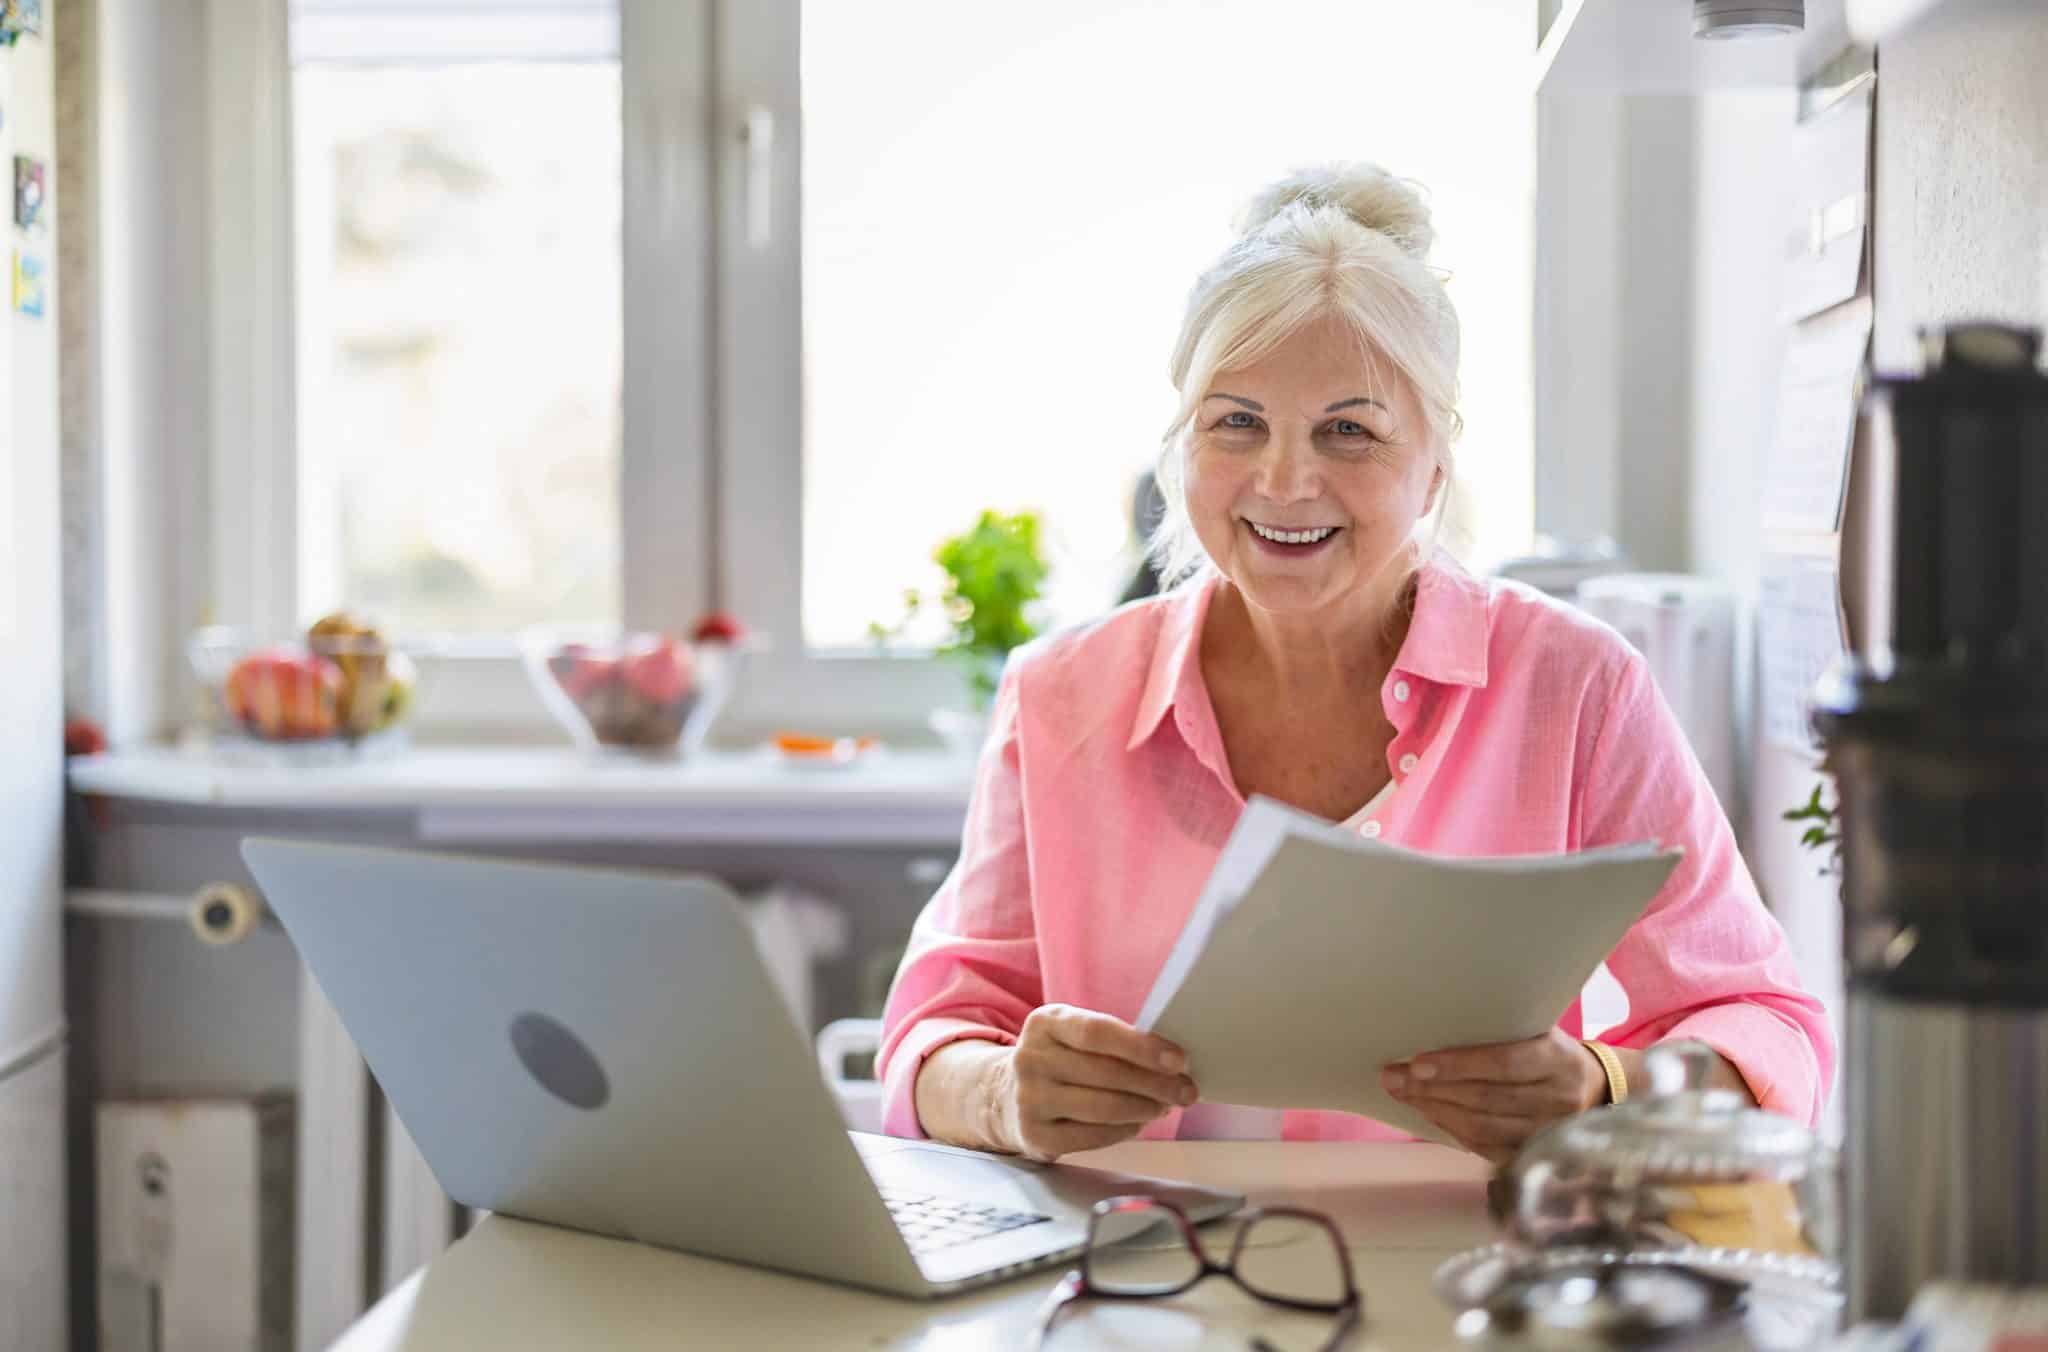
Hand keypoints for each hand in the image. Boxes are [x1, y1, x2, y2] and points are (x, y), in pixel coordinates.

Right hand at [992, 1004, 1199, 1161]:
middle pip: (1106, 1072)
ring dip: (1144, 1108)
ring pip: (1103, 1107)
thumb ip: (1112, 1040)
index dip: (1142, 1047)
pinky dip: (1125, 1130)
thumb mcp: (1072, 1036)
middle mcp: (1030, 1058)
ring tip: (1165, 1106)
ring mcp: (1029, 1099)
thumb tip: (1171, 1061)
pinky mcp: (1035, 1135)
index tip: (1178, 1060)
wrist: (1006, 1096)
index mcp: (1044, 1023)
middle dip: (1156, 1083)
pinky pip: (1093, 1136)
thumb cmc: (1060, 1061)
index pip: (1098, 1032)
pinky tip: (1139, 1122)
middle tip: (1187, 1090)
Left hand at [1381, 1029, 1605, 1165]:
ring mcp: (1549, 1133)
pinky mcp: (1536, 1156)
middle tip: (1393, 1077)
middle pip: (1487, 1098)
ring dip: (1436, 1109)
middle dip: (1433, 1088)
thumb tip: (1432, 1029)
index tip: (1417, 1063)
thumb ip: (1498, 1032)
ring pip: (1483, 1128)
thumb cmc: (1550, 1052)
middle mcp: (1559, 1099)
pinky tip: (1430, 1113)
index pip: (1505, 1063)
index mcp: (1559, 1059)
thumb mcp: (1538, 1031)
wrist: (1596, 1091)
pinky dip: (1452, 1130)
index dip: (1459, 1065)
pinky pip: (1486, 1148)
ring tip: (1404, 1094)